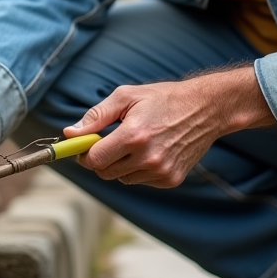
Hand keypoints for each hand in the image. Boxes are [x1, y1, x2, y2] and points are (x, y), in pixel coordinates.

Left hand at [62, 65, 273, 187]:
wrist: (205, 109)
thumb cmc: (163, 98)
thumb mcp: (126, 97)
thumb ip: (96, 116)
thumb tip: (70, 133)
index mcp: (133, 136)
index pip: (94, 160)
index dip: (85, 153)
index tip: (85, 145)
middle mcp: (147, 158)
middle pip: (105, 173)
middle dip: (101, 159)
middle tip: (109, 141)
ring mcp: (161, 172)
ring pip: (122, 178)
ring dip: (120, 164)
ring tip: (136, 142)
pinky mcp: (171, 180)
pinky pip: (141, 180)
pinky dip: (139, 169)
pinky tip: (151, 150)